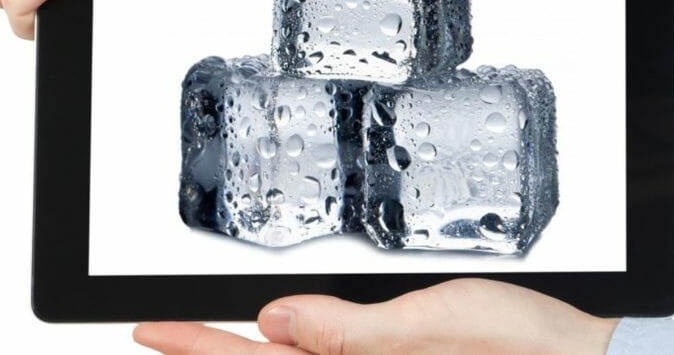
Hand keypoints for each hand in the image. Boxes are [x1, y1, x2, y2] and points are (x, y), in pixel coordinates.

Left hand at [133, 278, 618, 354]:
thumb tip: (275, 322)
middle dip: (208, 352)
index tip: (148, 328)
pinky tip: (289, 334)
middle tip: (158, 328)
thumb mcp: (435, 325)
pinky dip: (303, 346)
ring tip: (208, 332)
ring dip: (248, 352)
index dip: (194, 347)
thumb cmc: (524, 347)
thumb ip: (350, 331)